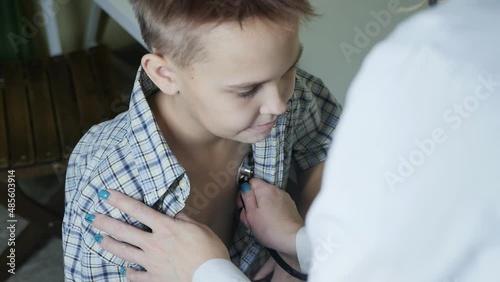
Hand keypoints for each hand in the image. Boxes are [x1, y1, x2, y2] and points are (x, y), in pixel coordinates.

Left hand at [91, 190, 228, 281]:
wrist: (212, 278)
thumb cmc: (210, 253)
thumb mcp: (201, 229)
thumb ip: (184, 221)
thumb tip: (175, 215)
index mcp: (166, 228)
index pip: (138, 210)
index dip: (120, 201)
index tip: (106, 194)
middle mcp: (154, 244)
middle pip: (124, 231)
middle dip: (105, 222)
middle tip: (92, 217)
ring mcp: (152, 263)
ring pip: (124, 252)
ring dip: (110, 244)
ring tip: (99, 240)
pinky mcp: (154, 278)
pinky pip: (136, 276)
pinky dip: (129, 273)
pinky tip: (125, 270)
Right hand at [240, 178, 303, 257]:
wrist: (293, 240)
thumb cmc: (269, 228)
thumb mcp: (251, 214)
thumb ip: (247, 198)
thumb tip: (245, 187)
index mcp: (266, 189)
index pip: (251, 182)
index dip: (244, 192)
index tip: (241, 206)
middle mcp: (277, 190)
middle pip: (259, 193)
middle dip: (251, 205)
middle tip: (248, 220)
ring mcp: (285, 199)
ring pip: (267, 201)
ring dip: (260, 211)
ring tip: (258, 226)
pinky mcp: (290, 208)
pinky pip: (275, 207)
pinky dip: (270, 214)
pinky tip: (269, 226)